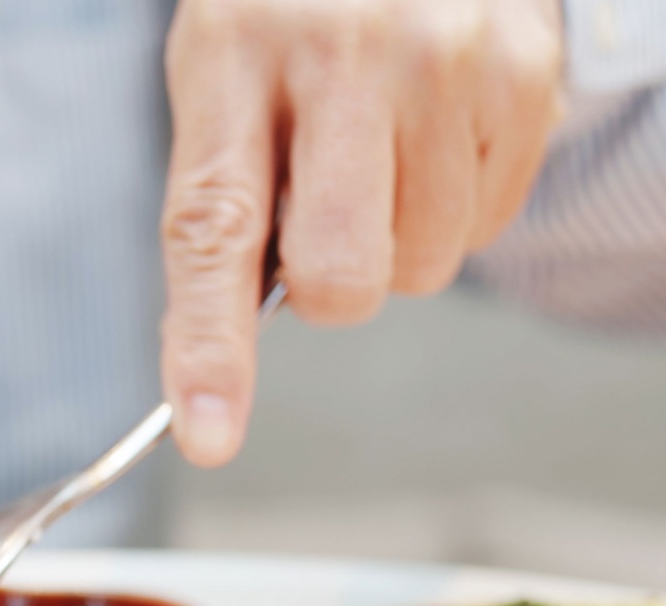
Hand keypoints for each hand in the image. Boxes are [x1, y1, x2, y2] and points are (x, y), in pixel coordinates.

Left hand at [160, 0, 563, 465]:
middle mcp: (344, 51)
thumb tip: (224, 352)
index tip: (209, 435)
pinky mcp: (523, 72)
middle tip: (322, 213)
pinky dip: (453, 203)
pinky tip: (429, 132)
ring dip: (395, 239)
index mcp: (233, 55)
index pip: (215, 231)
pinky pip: (487, 224)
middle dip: (329, 285)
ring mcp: (446, 60)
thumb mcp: (219, 79)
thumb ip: (221, 205)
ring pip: (423, 265)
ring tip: (379, 148)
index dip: (211, 347)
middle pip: (342, 277)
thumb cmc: (285, 17)